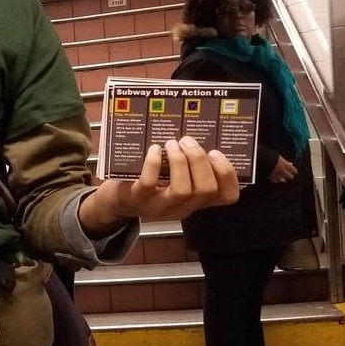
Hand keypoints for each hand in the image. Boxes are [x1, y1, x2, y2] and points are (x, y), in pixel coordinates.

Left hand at [79, 136, 238, 237]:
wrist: (116, 202)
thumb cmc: (150, 184)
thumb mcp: (174, 180)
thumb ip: (189, 168)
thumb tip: (199, 138)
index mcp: (196, 201)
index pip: (228, 196)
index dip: (227, 174)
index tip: (215, 152)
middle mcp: (182, 208)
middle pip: (206, 190)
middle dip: (200, 161)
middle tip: (187, 141)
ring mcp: (160, 206)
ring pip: (183, 190)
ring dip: (180, 162)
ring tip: (171, 144)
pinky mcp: (138, 199)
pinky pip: (150, 184)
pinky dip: (153, 164)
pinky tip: (154, 150)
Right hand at [268, 156, 297, 183]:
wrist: (261, 159)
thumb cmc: (270, 156)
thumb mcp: (279, 157)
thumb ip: (285, 161)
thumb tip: (291, 164)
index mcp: (285, 164)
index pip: (294, 171)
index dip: (294, 171)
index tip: (293, 171)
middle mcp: (282, 170)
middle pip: (290, 177)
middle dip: (289, 176)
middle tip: (288, 175)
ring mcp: (277, 174)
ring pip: (283, 180)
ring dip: (283, 179)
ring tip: (282, 178)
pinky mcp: (271, 177)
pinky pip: (276, 181)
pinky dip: (276, 180)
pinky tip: (276, 179)